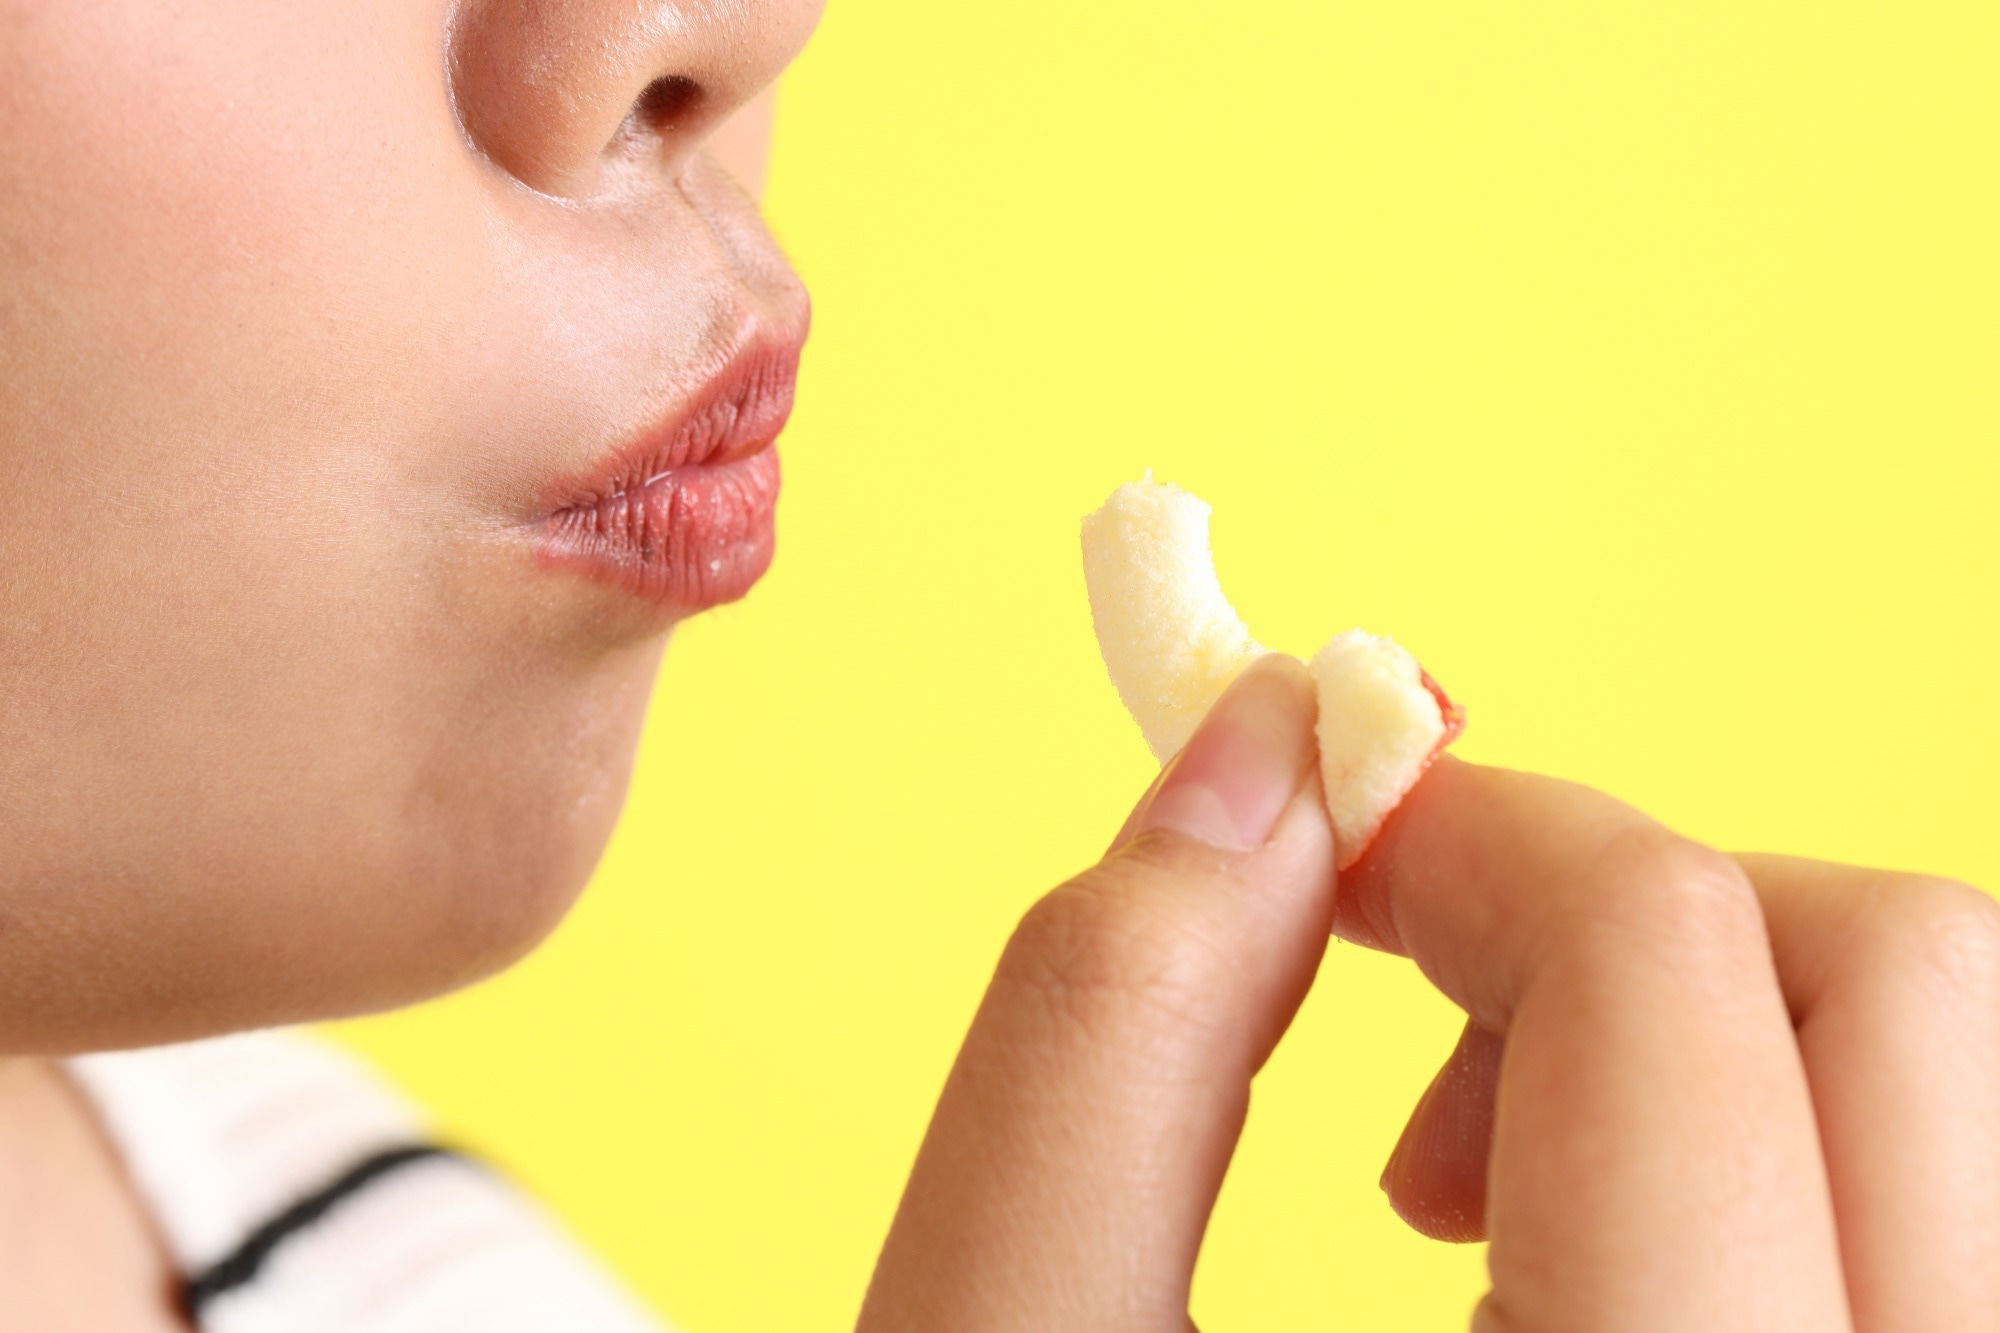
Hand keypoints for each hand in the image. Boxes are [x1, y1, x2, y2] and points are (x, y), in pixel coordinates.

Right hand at [856, 655, 1999, 1331]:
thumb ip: (1096, 1034)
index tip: (1330, 842)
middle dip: (1632, 903)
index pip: (1663, 964)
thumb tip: (1250, 759)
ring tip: (1485, 1166)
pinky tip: (1595, 1252)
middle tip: (1419, 990)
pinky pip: (1953, 1198)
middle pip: (1902, 980)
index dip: (1470, 826)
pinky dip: (1785, 1142)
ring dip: (1725, 1024)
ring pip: (1961, 1079)